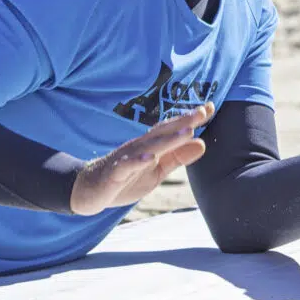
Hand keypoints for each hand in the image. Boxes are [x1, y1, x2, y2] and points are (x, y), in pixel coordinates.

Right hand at [71, 104, 211, 215]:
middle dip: (183, 121)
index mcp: (150, 146)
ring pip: (148, 146)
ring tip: (187, 130)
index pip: (172, 128)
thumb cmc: (125, 178)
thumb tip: (202, 143)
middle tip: (203, 111)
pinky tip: (150, 158)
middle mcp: (139, 147)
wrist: (89, 192)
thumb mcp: (157, 170)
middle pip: (162, 131)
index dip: (190, 118)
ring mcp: (126, 159)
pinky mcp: (114, 174)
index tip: (211, 107)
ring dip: (168, 138)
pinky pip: (126, 166)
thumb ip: (177, 157)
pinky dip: (137, 161)